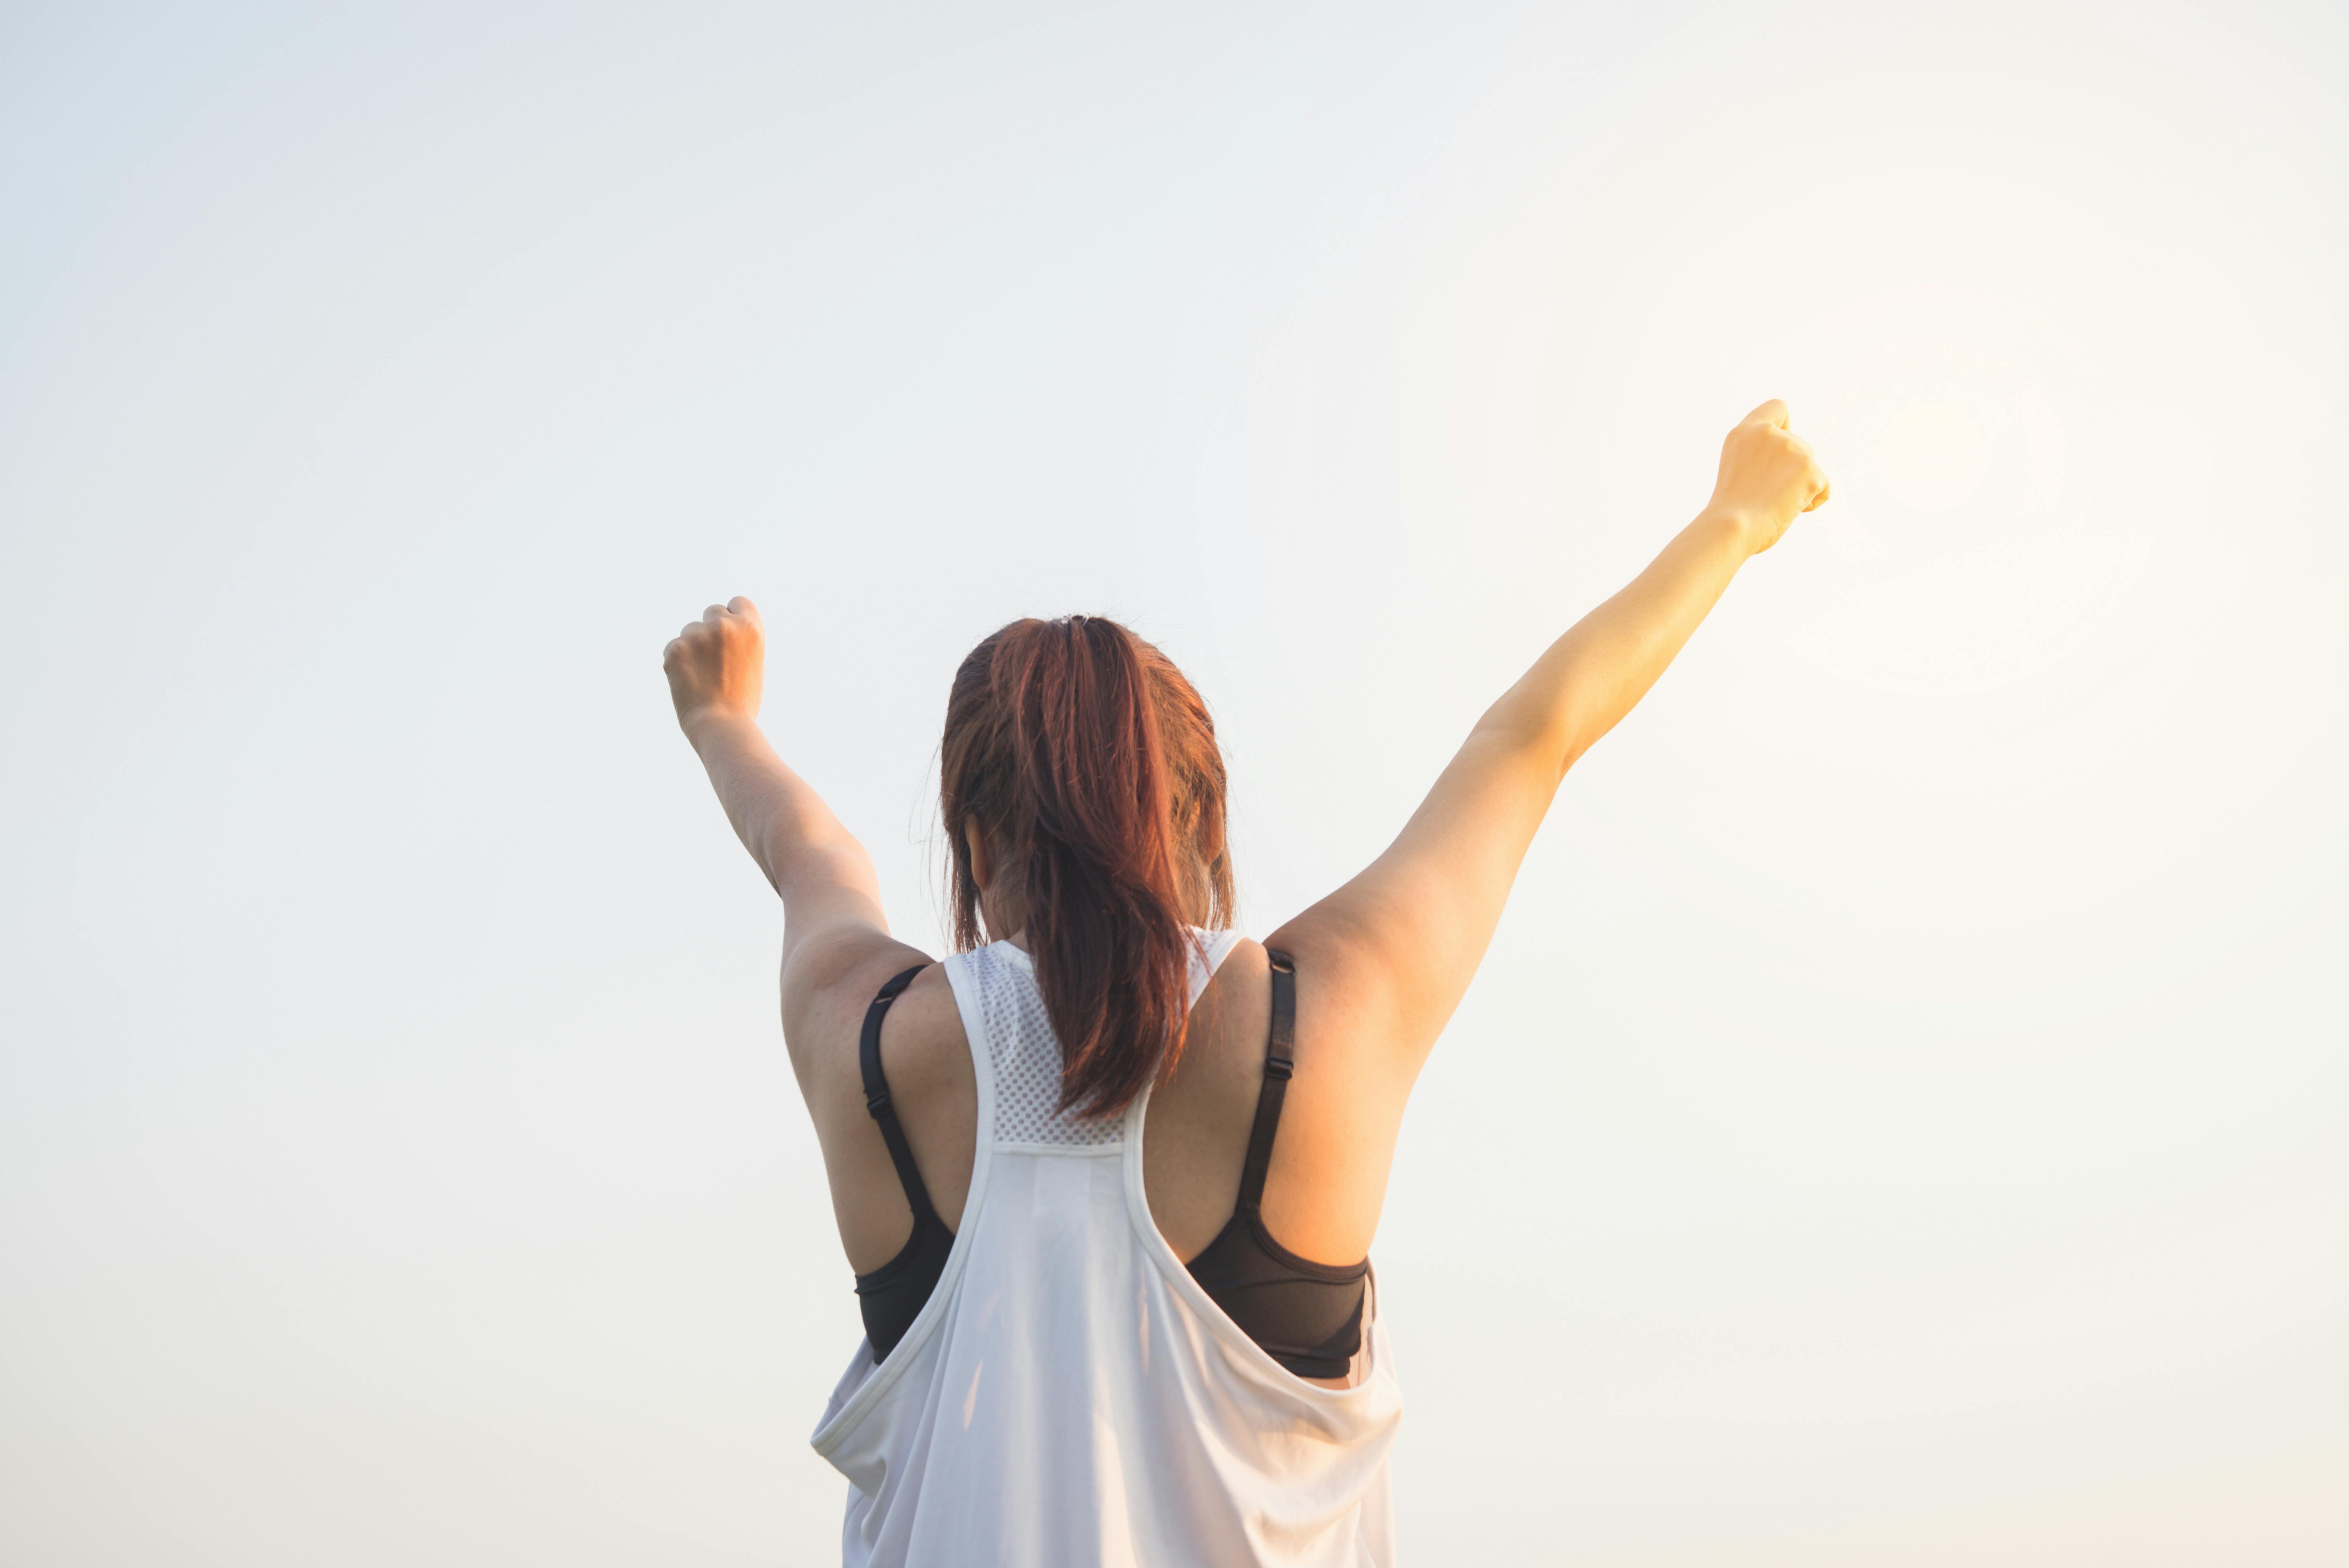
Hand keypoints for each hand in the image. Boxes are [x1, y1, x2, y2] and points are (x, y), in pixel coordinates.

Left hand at [664, 597, 764, 733]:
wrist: (722, 725)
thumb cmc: (742, 703)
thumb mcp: (755, 665)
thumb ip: (742, 643)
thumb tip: (729, 631)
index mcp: (750, 629)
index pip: (738, 602)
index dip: (733, 615)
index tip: (730, 631)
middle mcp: (724, 626)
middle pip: (712, 611)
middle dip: (711, 629)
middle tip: (713, 657)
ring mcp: (698, 635)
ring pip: (690, 629)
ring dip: (693, 645)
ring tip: (702, 675)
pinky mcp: (675, 648)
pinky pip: (673, 647)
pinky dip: (677, 661)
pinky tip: (688, 681)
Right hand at [1704, 399, 1830, 553]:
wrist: (1731, 528)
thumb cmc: (1730, 510)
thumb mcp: (1738, 467)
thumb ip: (1759, 454)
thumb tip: (1788, 466)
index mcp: (1746, 432)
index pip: (1777, 408)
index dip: (1785, 427)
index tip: (1776, 452)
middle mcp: (1770, 434)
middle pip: (1800, 445)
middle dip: (1793, 469)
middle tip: (1768, 492)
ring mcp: (1793, 450)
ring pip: (1811, 467)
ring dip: (1800, 486)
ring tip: (1776, 503)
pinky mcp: (1810, 470)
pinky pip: (1823, 487)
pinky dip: (1812, 502)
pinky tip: (1790, 511)